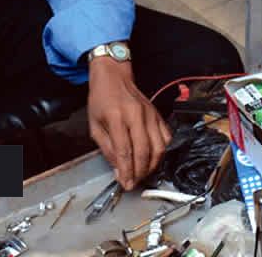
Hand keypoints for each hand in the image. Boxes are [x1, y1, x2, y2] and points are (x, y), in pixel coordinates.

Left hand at [87, 57, 170, 189]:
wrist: (114, 76)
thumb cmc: (102, 99)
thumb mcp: (95, 125)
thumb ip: (107, 149)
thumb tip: (118, 170)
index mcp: (116, 117)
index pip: (124, 152)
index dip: (126, 172)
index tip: (126, 184)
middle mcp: (136, 115)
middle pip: (143, 152)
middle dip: (139, 172)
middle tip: (134, 182)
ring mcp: (150, 115)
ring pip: (159, 147)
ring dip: (152, 165)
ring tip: (143, 173)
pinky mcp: (157, 115)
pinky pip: (166, 137)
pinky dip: (162, 151)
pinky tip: (153, 158)